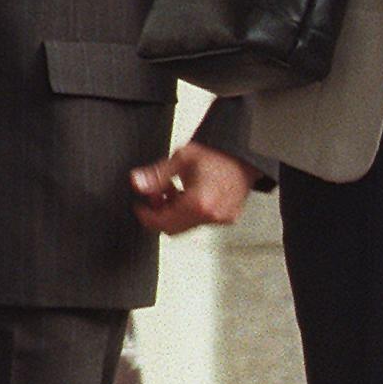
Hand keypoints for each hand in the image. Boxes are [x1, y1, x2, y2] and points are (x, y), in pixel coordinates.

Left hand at [131, 142, 259, 233]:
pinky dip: (191, 212)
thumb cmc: (218, 154)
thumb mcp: (181, 158)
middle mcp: (211, 215)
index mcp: (198, 202)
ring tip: (176, 190)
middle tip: (158, 195)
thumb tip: (137, 183)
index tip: (140, 206)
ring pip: (186, 226)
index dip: (145, 215)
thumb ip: (156, 175)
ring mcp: (221, 219)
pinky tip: (192, 194)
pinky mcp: (228, 218)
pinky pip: (201, 222)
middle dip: (160, 214)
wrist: (245, 154)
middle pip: (172, 229)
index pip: (161, 222)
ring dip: (175, 213)